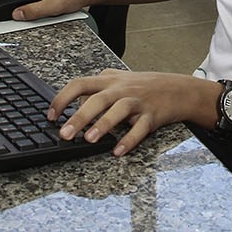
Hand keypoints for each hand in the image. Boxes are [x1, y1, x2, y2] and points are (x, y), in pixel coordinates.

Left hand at [47, 70, 215, 154]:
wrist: (180, 89)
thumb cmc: (145, 86)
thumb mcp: (119, 80)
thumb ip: (97, 87)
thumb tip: (75, 102)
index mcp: (109, 81)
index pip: (79, 84)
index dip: (62, 99)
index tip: (51, 116)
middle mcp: (121, 89)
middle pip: (97, 99)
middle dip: (79, 117)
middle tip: (64, 134)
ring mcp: (137, 101)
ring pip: (118, 110)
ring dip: (103, 125)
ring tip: (89, 139)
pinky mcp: (152, 115)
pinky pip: (140, 128)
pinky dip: (129, 140)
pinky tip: (118, 151)